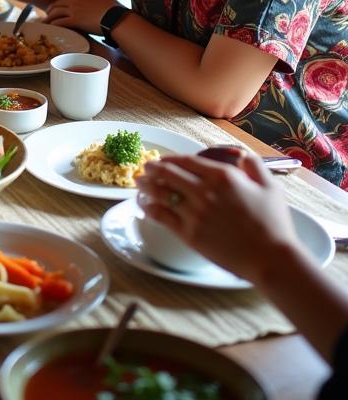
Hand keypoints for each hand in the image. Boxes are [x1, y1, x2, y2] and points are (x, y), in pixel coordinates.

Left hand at [43, 0, 115, 34]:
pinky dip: (54, 23)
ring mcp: (74, 10)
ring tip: (45, 21)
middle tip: (48, 12)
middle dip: (51, 7)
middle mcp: (76, 1)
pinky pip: (60, 21)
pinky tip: (51, 26)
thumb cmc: (113, 8)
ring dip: (49, 16)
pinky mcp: (75, 21)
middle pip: (57, 2)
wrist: (115, 17)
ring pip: (56, 11)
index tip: (56, 3)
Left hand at [137, 152, 297, 283]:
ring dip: (146, 186)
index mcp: (222, 176)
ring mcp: (195, 213)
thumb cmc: (274, 223)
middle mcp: (205, 191)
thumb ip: (253, 164)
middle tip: (145, 169)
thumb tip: (240, 154)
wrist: (272, 259)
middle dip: (152, 169)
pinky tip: (144, 205)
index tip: (161, 160)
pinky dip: (149, 208)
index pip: (186, 161)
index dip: (169, 159)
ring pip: (161, 193)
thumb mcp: (270, 186)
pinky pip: (162, 216)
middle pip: (168, 174)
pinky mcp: (190, 234)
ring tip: (139, 184)